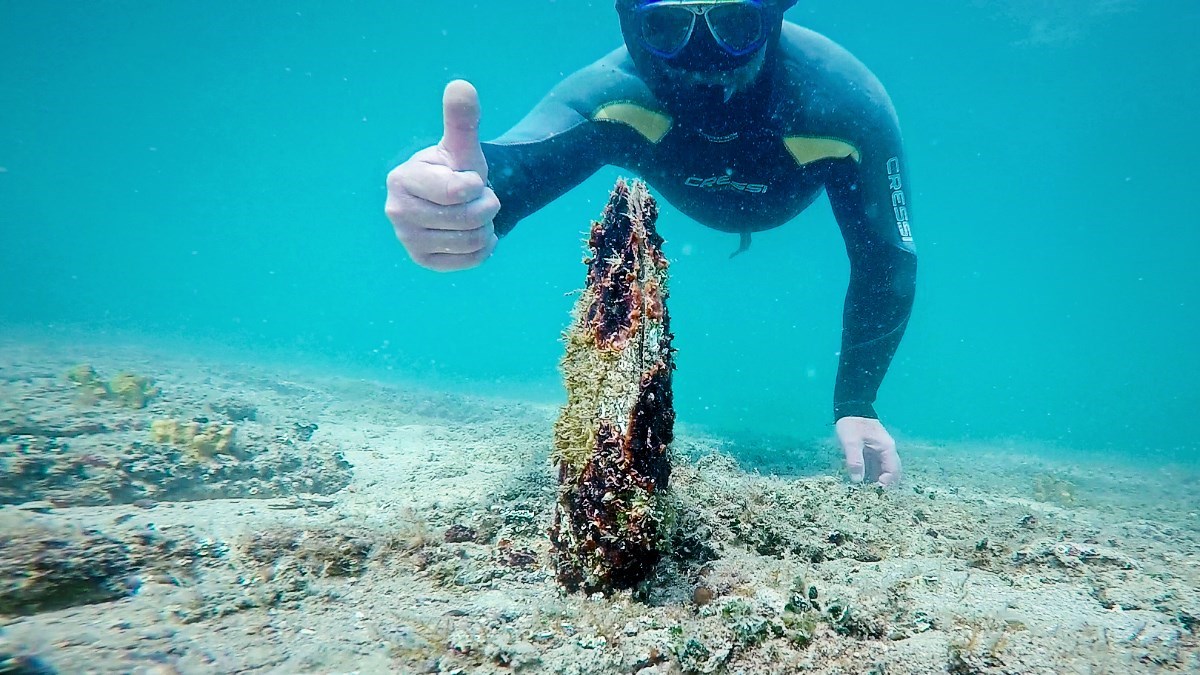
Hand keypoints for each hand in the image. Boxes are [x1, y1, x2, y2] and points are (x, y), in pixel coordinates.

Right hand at [385, 80, 499, 271]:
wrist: (457, 199)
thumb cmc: (457, 168)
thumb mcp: (461, 145)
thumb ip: (461, 119)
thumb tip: (461, 86)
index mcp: (401, 180)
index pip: (458, 192)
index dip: (476, 186)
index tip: (470, 180)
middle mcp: (397, 212)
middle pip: (467, 219)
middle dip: (486, 207)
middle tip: (478, 198)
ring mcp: (408, 240)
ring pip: (471, 241)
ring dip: (487, 227)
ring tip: (476, 215)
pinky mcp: (423, 260)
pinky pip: (471, 260)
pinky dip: (484, 247)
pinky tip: (475, 233)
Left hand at [835, 416, 901, 486]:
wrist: (850, 409)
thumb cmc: (851, 424)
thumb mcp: (851, 441)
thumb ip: (854, 460)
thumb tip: (857, 480)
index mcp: (887, 449)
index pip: (892, 471)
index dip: (885, 484)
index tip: (873, 493)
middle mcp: (887, 452)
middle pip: (892, 473)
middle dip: (883, 485)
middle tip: (870, 496)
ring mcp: (880, 453)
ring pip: (883, 472)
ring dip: (876, 482)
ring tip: (865, 493)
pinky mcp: (872, 454)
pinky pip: (875, 468)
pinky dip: (870, 476)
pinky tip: (861, 484)